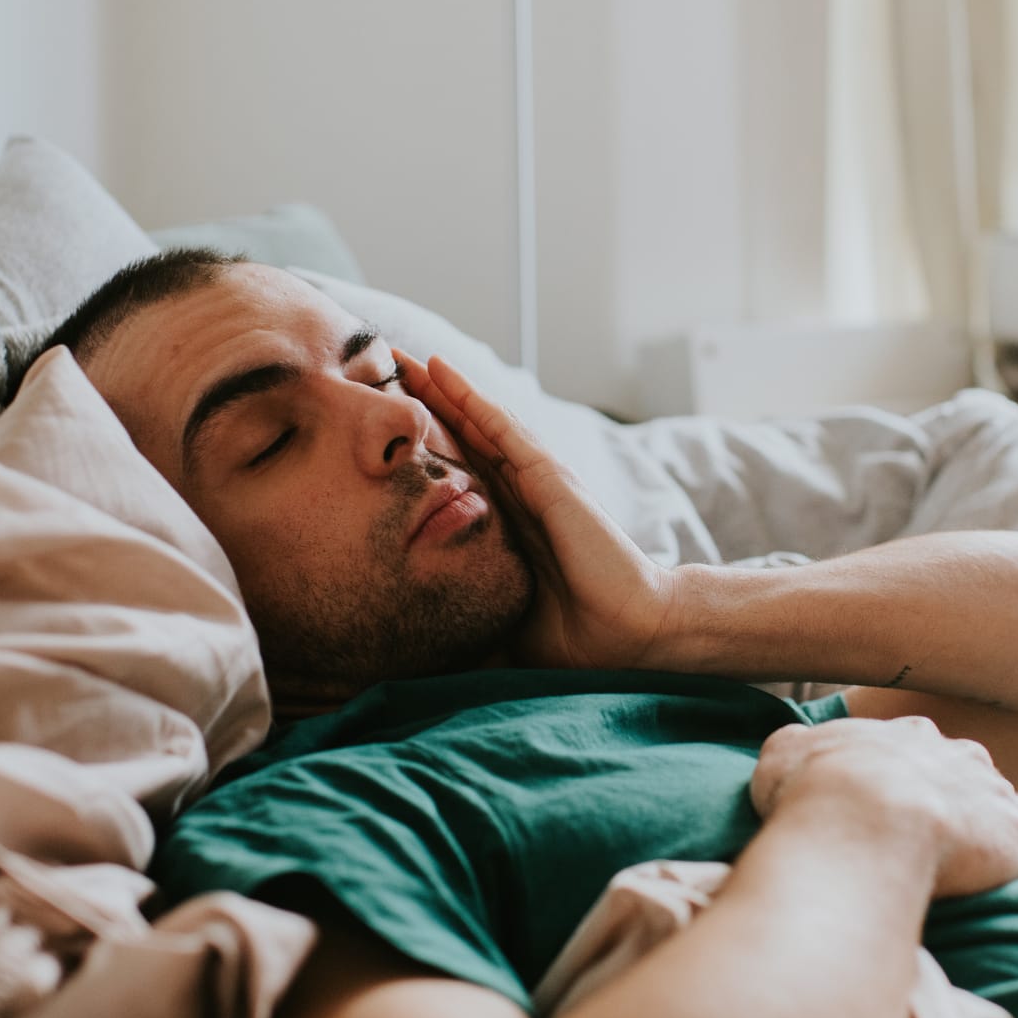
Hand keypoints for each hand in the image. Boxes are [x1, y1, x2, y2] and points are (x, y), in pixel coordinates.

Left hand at [398, 350, 680, 671]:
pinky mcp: (551, 480)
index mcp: (514, 524)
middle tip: (385, 369)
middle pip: (468, 437)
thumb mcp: (504, 627)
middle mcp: (524, 495)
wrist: (632, 634)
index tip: (389, 424)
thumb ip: (467, 630)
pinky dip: (473, 401)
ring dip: (445, 389)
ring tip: (407, 359)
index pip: (463, 473)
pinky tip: (444, 374)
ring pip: (482, 423)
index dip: (429, 444)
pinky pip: (505, 432)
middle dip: (430, 403)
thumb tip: (418, 658)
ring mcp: (539, 483)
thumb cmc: (580, 637)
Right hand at [749, 715, 1017, 898]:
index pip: (924, 749)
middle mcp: (962, 759)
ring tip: (1001, 864)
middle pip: (977, 776)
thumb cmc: (816, 788)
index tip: (903, 799)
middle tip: (947, 833)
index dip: (915, 776)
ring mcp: (999, 799)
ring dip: (1012, 831)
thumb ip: (797, 750)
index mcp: (909, 737)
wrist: (862, 819)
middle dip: (969, 799)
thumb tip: (795, 753)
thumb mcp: (784, 754)